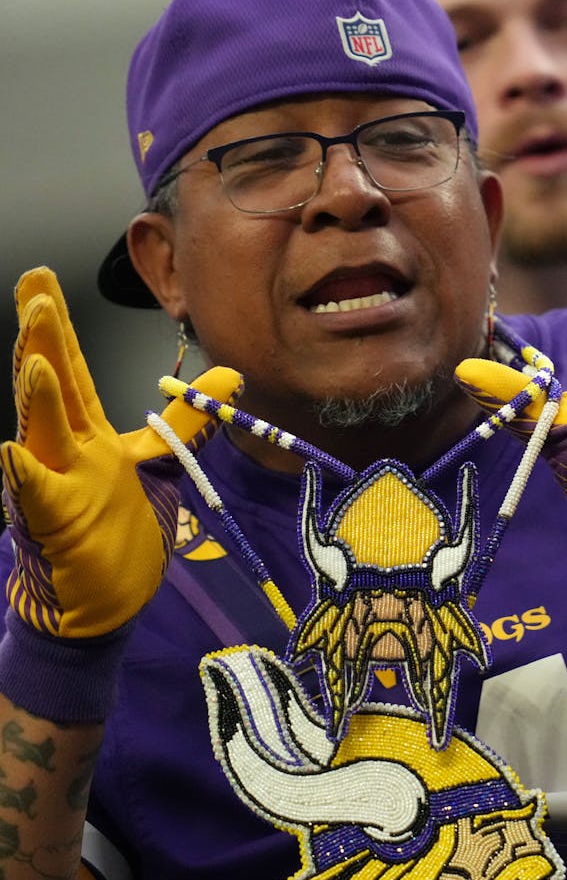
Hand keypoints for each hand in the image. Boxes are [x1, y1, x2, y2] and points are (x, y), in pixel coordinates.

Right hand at [2, 268, 242, 636]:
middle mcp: (64, 451)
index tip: (42, 279)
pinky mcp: (54, 524)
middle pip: (52, 387)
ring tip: (35, 362)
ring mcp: (54, 485)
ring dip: (37, 398)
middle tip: (35, 290)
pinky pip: (34, 496)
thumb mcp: (159, 467)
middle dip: (42, 340)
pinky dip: (24, 476)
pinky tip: (11, 451)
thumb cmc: (120, 532)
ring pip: (39, 433)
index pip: (72, 371)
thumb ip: (187, 422)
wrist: (100, 600)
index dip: (59, 328)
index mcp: (89, 436)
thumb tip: (231, 375)